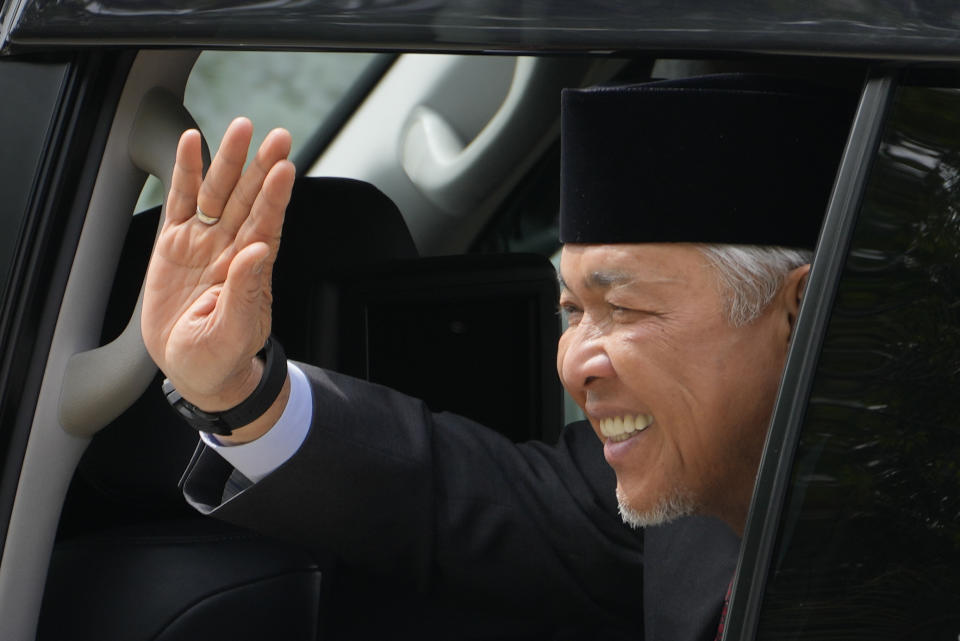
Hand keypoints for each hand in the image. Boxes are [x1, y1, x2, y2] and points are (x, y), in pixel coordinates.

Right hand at [142, 118, 294, 415]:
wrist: (193, 369)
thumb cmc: (221, 355)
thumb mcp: (234, 332)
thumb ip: (245, 291)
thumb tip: (258, 252)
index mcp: (252, 269)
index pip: (267, 224)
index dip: (275, 196)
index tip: (286, 168)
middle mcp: (231, 247)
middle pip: (248, 199)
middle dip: (261, 167)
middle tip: (277, 136)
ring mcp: (204, 242)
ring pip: (218, 192)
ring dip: (229, 160)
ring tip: (241, 128)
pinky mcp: (174, 243)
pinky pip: (180, 201)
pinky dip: (185, 172)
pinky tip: (191, 143)